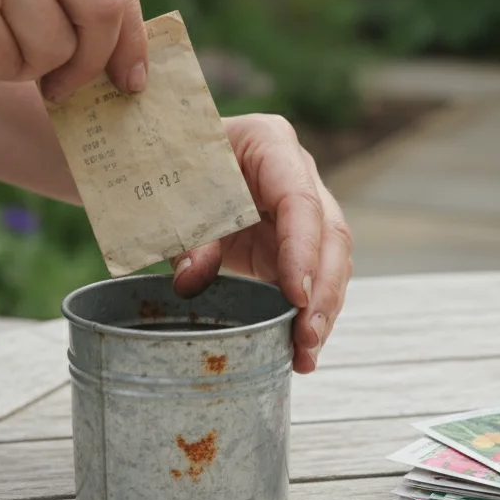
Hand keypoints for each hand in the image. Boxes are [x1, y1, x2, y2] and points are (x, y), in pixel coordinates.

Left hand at [170, 115, 353, 373]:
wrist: (167, 160)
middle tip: (307, 336)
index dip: (303, 250)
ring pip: (332, 262)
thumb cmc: (172, 166)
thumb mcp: (172, 193)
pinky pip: (313, 279)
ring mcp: (302, 212)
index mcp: (270, 144)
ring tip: (305, 355)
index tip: (296, 296)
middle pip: (330, 235)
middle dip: (323, 291)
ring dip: (322, 311)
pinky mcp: (294, 244)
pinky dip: (307, 314)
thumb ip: (186, 233)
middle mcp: (298, 176)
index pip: (300, 201)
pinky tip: (300, 349)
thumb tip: (189, 280)